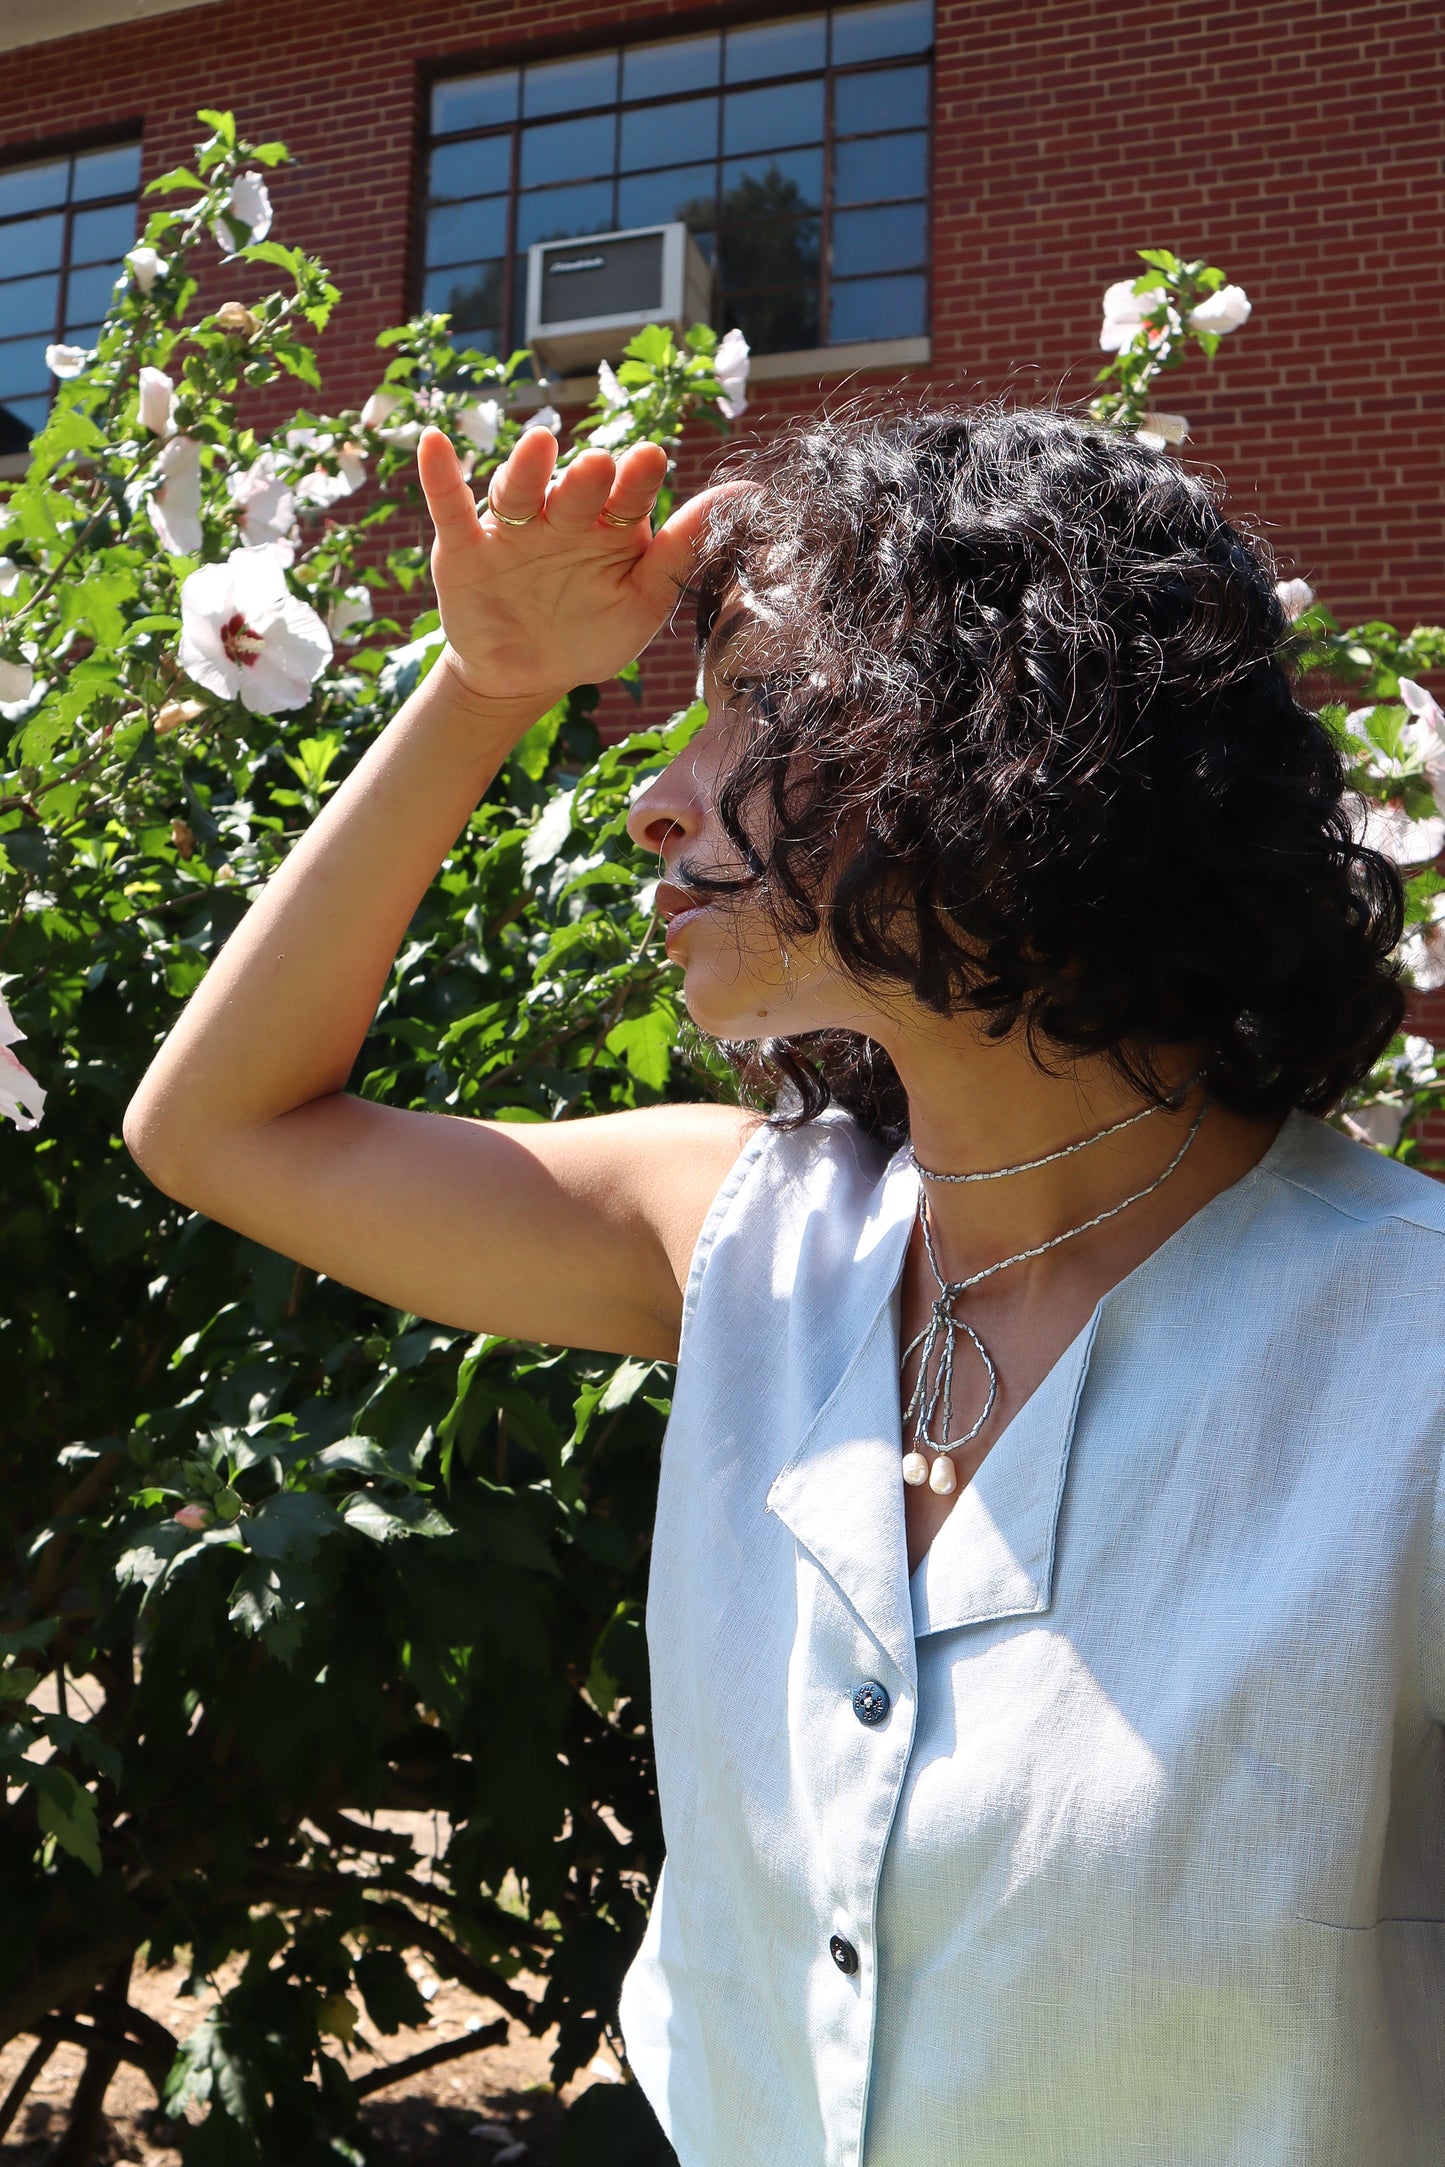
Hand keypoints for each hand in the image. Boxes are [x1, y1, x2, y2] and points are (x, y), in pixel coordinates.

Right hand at [416, 424, 729, 721]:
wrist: (524, 679)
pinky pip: (450, 506)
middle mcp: (561, 519)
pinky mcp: (464, 546)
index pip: (627, 499)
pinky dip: (439, 476)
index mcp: (609, 529)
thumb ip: (684, 549)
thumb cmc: (590, 635)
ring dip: (526, 468)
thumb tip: (747, 492)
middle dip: (585, 479)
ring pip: (517, 491)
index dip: (637, 480)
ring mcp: (512, 529)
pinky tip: (434, 442)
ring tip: (540, 445)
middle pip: (573, 491)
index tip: (650, 459)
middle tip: (599, 466)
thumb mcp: (643, 601)